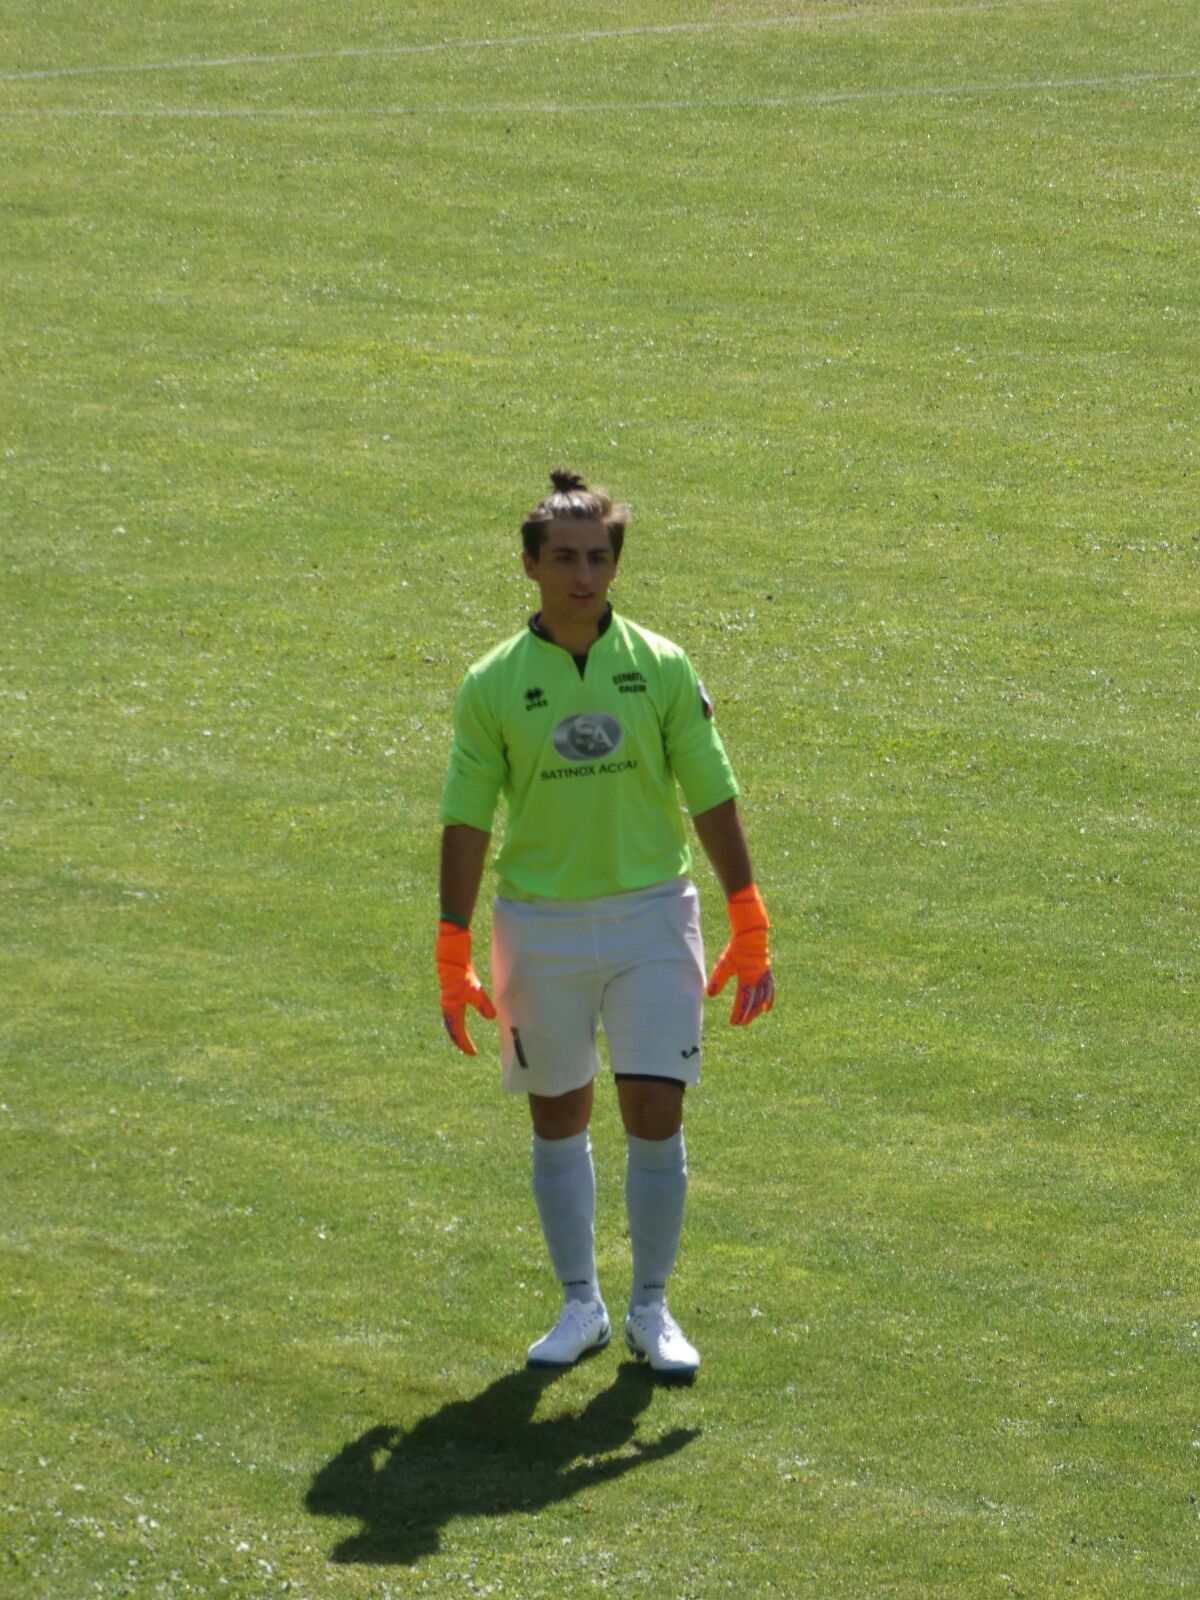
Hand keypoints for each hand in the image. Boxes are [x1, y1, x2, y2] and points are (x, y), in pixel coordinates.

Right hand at [436, 920, 496, 1055]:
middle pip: (452, 1029)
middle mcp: (447, 1007)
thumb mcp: (475, 990)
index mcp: (451, 1010)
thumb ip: (483, 1004)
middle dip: (460, 1040)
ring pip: (451, 1021)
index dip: (465, 1044)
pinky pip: (453, 1013)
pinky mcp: (451, 993)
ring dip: (458, 1031)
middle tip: (468, 1050)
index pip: (458, 1033)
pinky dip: (457, 1020)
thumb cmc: (461, 974)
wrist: (451, 957)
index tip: (473, 1053)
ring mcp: (448, 1000)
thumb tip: (492, 1018)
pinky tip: (462, 1016)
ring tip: (464, 1038)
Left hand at [706, 885, 773, 1025]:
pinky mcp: (767, 973)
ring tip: (752, 1018)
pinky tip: (767, 1009)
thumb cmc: (736, 949)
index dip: (738, 1013)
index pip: (742, 1001)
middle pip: (753, 1002)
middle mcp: (757, 980)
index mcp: (747, 979)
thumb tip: (710, 995)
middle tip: (741, 1024)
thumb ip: (718, 980)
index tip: (733, 1022)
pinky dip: (768, 999)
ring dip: (757, 1009)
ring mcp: (764, 977)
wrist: (751, 935)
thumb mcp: (724, 964)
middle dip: (747, 1014)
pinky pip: (770, 989)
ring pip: (762, 998)